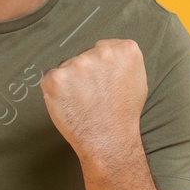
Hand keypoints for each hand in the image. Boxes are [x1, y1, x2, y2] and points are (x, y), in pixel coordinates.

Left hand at [39, 38, 147, 161]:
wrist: (109, 141)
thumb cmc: (123, 115)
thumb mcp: (139, 80)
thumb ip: (123, 61)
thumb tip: (109, 52)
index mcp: (125, 50)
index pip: (103, 48)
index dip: (100, 68)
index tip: (102, 83)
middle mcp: (102, 53)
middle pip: (84, 56)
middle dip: (84, 73)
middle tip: (92, 96)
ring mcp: (77, 64)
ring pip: (67, 67)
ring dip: (70, 82)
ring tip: (82, 102)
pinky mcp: (56, 78)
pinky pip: (51, 78)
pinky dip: (55, 91)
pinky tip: (69, 104)